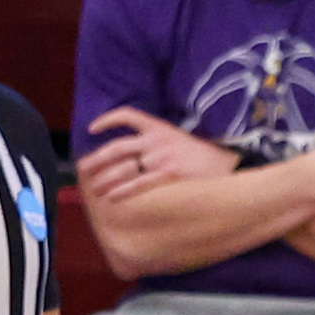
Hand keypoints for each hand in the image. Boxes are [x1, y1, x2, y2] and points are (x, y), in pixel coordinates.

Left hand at [78, 109, 240, 203]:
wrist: (230, 167)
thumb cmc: (206, 158)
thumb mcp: (181, 140)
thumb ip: (160, 141)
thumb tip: (140, 155)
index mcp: (160, 126)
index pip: (127, 115)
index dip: (106, 121)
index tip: (92, 129)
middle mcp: (157, 140)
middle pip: (117, 147)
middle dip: (97, 160)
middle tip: (84, 170)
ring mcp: (162, 157)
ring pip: (123, 166)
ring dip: (105, 178)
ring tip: (95, 189)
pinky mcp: (169, 175)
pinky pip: (138, 183)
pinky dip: (122, 191)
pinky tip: (112, 198)